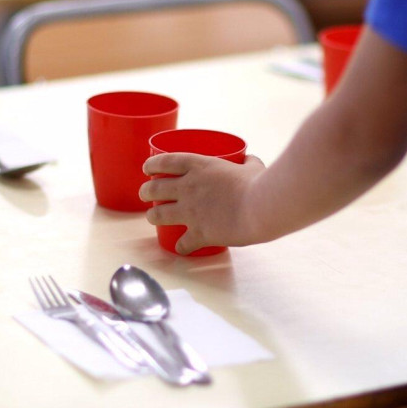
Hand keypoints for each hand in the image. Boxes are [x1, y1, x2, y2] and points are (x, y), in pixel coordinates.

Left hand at [140, 153, 265, 254]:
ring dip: (152, 216)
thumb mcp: (252, 167)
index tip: (147, 169)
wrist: (261, 207)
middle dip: (145, 192)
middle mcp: (188, 187)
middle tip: (145, 194)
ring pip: (157, 214)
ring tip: (152, 218)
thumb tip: (249, 159)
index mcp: (199, 166)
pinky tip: (182, 248)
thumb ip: (248, 163)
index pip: (165, 162)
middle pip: (154, 188)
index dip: (152, 165)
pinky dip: (180, 247)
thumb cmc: (259, 184)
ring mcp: (190, 211)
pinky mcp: (199, 233)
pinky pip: (182, 243)